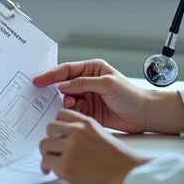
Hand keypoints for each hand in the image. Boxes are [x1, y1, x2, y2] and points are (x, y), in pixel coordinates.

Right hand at [33, 59, 150, 133]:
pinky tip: (74, 113)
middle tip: (43, 95)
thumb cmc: (131, 95)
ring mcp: (88, 97)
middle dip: (54, 89)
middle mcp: (88, 82)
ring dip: (64, 102)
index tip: (38, 81)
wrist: (144, 114)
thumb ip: (84, 83)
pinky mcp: (89, 112)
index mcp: (92, 69)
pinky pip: (73, 111)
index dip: (51, 75)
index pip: (67, 70)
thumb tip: (63, 86)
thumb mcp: (107, 84)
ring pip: (66, 99)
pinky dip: (70, 113)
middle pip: (64, 84)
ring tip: (69, 105)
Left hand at [39, 109, 146, 183]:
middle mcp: (77, 132)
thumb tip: (66, 136)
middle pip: (50, 128)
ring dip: (47, 153)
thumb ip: (84, 131)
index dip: (58, 125)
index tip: (56, 133)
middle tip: (53, 148)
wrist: (128, 176)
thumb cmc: (119, 159)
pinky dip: (45, 167)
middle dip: (50, 138)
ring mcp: (70, 148)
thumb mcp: (102, 134)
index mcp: (87, 123)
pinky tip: (50, 170)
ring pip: (44, 144)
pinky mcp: (66, 166)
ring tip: (52, 161)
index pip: (61, 114)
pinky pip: (45, 161)